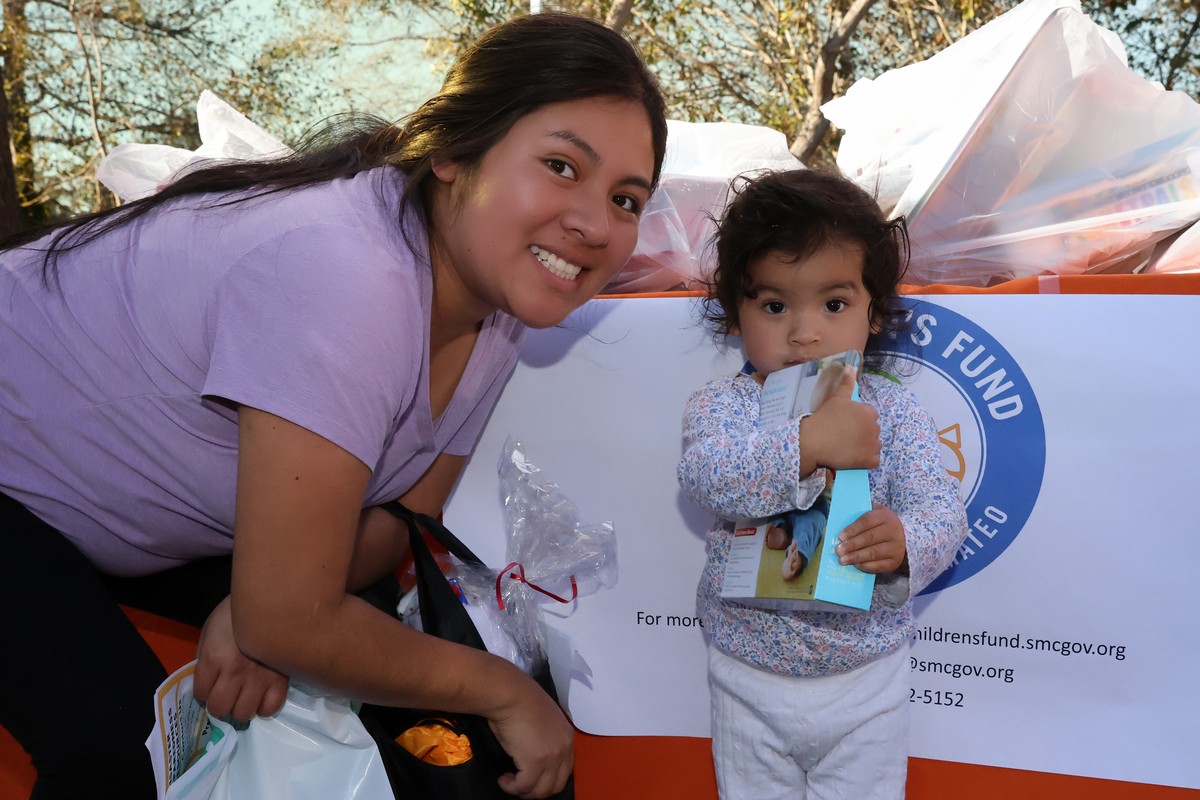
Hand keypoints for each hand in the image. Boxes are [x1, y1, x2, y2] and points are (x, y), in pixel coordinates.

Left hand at [194, 596, 288, 721]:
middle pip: (220, 708)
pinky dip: (264, 706)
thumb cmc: (236, 614)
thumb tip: (206, 681)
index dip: (202, 690)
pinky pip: (270, 708)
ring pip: (243, 713)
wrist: (272, 600)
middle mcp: (235, 671)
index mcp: (214, 657)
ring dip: (240, 707)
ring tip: (244, 695)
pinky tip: (262, 696)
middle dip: (219, 703)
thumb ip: (205, 657)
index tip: (209, 684)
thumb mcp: (210, 630)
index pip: (200, 693)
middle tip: (225, 693)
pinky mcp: (281, 680)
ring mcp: (260, 678)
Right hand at [488, 671, 573, 797]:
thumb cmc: (519, 700)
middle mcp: (564, 749)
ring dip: (523, 791)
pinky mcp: (535, 763)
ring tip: (509, 782)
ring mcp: (552, 757)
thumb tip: (533, 754)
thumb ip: (545, 738)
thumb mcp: (542, 720)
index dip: (547, 779)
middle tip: (519, 784)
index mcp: (567, 737)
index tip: (531, 777)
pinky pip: (524, 786)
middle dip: (536, 790)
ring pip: (541, 791)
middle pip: (556, 785)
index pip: (564, 770)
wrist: (510, 694)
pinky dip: (512, 787)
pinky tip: (504, 779)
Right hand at [798, 367, 880, 473]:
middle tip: (846, 436)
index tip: (848, 424)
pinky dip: (866, 460)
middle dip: (864, 433)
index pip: (872, 415)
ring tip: (849, 448)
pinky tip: (854, 458)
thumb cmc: (824, 419)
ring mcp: (872, 445)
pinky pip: (874, 461)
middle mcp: (873, 427)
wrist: (813, 441)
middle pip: (874, 430)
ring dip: (866, 447)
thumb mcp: (836, 398)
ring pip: (875, 445)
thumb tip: (851, 366)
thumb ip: (846, 383)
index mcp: (867, 412)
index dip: (860, 420)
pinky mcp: (869, 460)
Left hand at [836, 504, 906, 573]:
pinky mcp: (895, 561)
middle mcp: (893, 531)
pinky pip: (879, 565)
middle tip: (838, 550)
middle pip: (869, 538)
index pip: (867, 521)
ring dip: (856, 557)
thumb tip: (840, 518)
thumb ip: (860, 512)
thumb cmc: (880, 524)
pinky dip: (865, 566)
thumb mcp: (874, 513)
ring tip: (843, 560)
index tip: (840, 537)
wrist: (903, 538)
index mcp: (885, 516)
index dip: (852, 529)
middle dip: (852, 545)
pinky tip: (855, 565)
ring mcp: (896, 547)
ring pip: (873, 553)